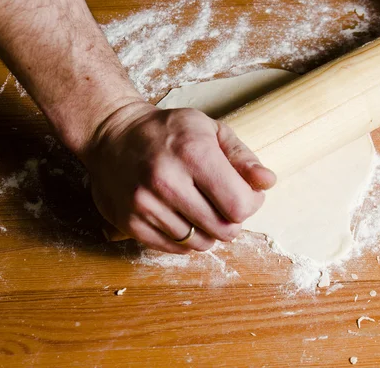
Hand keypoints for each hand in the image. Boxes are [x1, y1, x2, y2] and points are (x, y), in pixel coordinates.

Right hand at [83, 100, 276, 252]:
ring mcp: (144, 205)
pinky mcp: (129, 224)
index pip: (240, 206)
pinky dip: (185, 239)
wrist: (111, 136)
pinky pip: (174, 249)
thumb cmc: (167, 131)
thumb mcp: (209, 130)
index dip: (251, 203)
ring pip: (199, 243)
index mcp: (193, 153)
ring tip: (199, 207)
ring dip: (208, 231)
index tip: (245, 193)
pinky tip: (181, 216)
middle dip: (232, 220)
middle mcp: (166, 181)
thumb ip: (242, 157)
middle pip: (223, 229)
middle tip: (222, 202)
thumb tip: (268, 182)